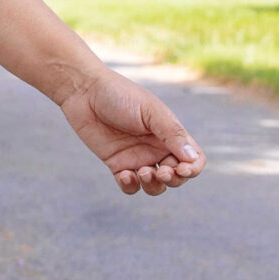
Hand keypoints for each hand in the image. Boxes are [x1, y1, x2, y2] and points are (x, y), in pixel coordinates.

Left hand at [55, 66, 204, 196]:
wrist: (85, 93)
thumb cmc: (120, 95)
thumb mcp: (150, 112)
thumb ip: (172, 135)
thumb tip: (192, 159)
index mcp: (170, 134)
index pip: (193, 159)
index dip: (192, 169)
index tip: (182, 169)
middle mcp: (156, 148)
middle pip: (177, 177)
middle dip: (174, 180)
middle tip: (161, 172)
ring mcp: (137, 158)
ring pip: (155, 186)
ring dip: (154, 186)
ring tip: (142, 172)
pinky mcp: (117, 164)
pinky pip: (130, 186)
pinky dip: (131, 186)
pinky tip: (123, 175)